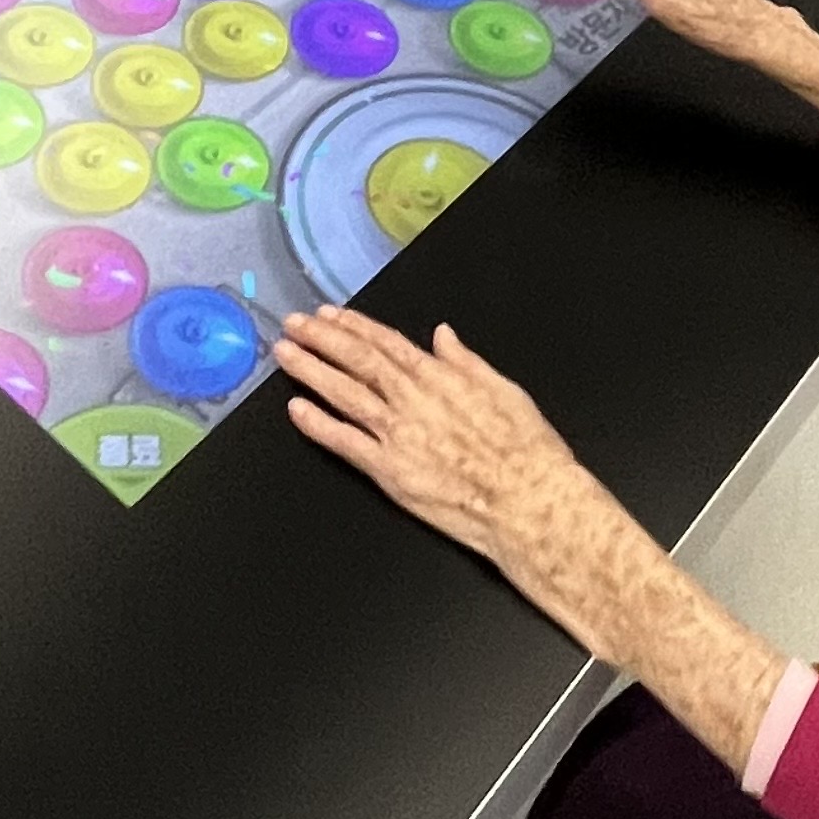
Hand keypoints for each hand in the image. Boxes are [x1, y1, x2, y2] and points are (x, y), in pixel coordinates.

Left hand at [277, 307, 792, 770]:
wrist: (533, 504)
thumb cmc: (528, 452)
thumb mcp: (505, 390)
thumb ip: (466, 362)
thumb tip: (443, 336)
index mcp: (441, 377)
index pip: (386, 343)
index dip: (352, 326)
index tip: (329, 314)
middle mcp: (414, 400)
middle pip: (357, 360)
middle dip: (321, 340)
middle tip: (293, 325)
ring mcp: (398, 436)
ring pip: (343, 394)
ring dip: (311, 371)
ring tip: (285, 355)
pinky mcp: (390, 473)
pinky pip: (345, 444)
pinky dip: (318, 424)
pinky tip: (297, 410)